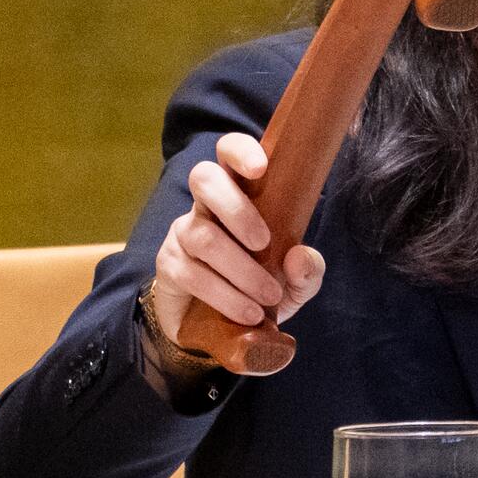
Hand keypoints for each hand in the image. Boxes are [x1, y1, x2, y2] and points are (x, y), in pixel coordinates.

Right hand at [151, 133, 325, 342]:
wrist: (218, 327)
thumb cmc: (258, 288)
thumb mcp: (294, 284)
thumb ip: (308, 271)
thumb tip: (300, 257)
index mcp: (237, 194)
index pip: (228, 152)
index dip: (239, 151)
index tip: (261, 167)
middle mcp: (205, 206)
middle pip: (204, 178)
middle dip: (236, 208)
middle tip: (264, 242)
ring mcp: (182, 233)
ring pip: (202, 236)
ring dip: (241, 269)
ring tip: (268, 296)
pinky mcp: (169, 266)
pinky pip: (192, 274)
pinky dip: (225, 295)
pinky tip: (248, 312)